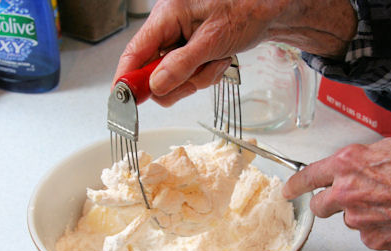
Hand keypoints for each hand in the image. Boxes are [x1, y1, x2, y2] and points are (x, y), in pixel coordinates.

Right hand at [113, 0, 356, 105]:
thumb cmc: (245, 11)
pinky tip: (219, 60)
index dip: (126, 78)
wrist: (270, 12)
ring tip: (215, 60)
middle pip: (154, 71)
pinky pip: (189, 76)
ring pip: (174, 79)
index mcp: (167, 16)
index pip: (135, 51)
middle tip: (196, 77)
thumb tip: (156, 86)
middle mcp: (169, 29)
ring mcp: (180, 42)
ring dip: (197, 78)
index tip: (121, 100)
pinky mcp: (191, 52)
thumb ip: (182, 65)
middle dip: (178, 81)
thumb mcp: (213, 40)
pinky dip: (206, 74)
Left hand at [282, 138, 390, 250]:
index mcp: (350, 164)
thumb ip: (367, 160)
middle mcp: (348, 192)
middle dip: (329, 204)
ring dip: (364, 215)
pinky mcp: (374, 240)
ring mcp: (359, 219)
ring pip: (351, 220)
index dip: (296, 184)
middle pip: (322, 205)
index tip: (288, 190)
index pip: (310, 175)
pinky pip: (370, 235)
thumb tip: (360, 166)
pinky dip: (381, 230)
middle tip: (350, 200)